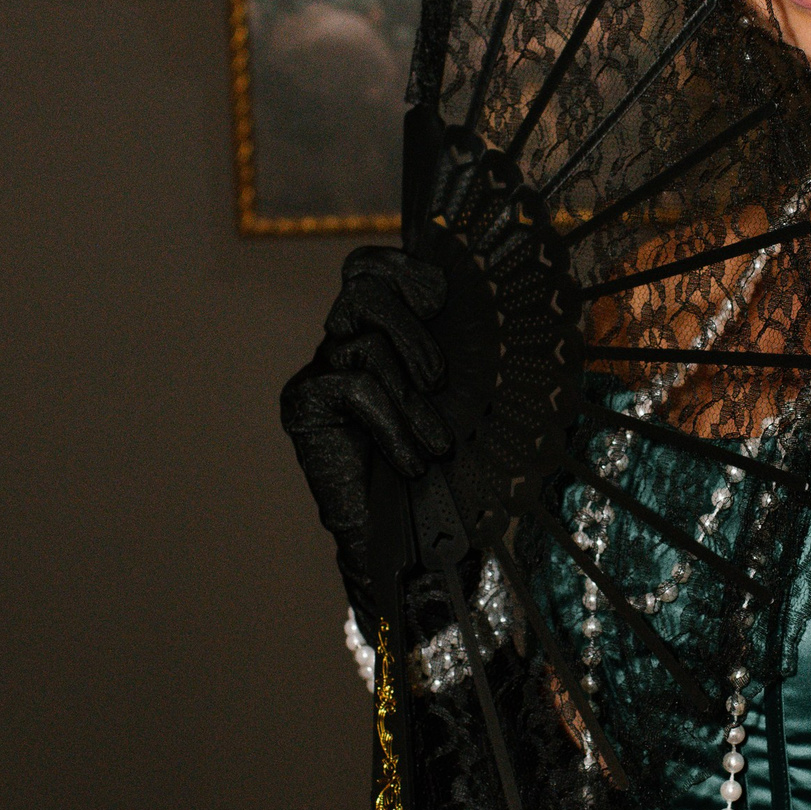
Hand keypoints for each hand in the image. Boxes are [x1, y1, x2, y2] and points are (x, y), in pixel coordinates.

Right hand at [280, 244, 454, 624]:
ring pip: (364, 342)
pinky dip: (391, 424)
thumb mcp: (468, 401)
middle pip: (363, 292)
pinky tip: (411, 462)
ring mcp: (320, 372)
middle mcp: (345, 344)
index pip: (368, 269)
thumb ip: (466, 352)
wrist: (406, 544)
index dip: (395, 265)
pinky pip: (352, 386)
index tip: (437, 292)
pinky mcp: (303, 404)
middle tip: (439, 380)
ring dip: (410, 397)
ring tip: (436, 443)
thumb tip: (506, 305)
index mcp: (382, 333)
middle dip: (410, 329)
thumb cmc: (447, 470)